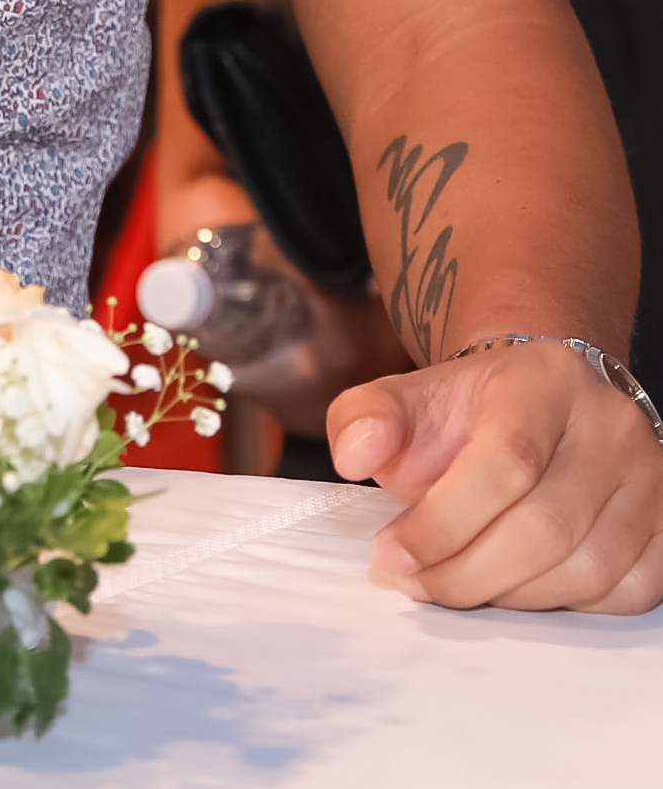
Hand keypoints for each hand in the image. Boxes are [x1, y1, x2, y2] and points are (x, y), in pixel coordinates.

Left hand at [329, 339, 662, 610]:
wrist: (537, 404)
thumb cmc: (466, 414)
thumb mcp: (405, 399)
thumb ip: (363, 418)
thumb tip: (353, 457)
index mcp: (543, 380)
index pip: (505, 463)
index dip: (444, 523)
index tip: (391, 555)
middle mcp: (610, 424)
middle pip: (546, 527)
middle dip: (466, 572)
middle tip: (414, 584)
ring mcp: (649, 476)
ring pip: (586, 569)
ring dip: (510, 595)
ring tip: (456, 584)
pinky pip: (625, 592)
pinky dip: (566, 606)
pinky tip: (516, 587)